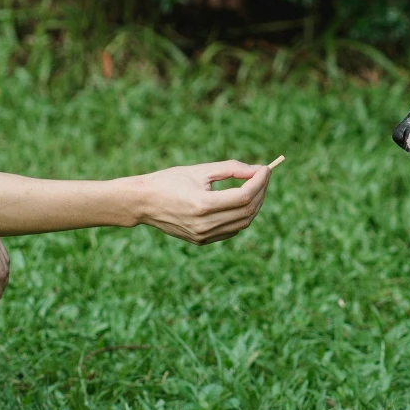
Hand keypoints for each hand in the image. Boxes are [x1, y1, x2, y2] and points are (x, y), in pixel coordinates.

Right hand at [132, 157, 281, 243]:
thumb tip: (257, 169)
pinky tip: (241, 202)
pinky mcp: (201, 241)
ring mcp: (203, 235)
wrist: (143, 202)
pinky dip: (242, 216)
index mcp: (203, 204)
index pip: (244, 196)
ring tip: (256, 187)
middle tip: (263, 176)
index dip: (259, 182)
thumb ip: (231, 169)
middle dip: (261, 192)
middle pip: (247, 211)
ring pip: (242, 223)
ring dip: (254, 205)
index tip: (266, 168)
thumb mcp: (200, 170)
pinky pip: (231, 230)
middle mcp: (204, 224)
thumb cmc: (170, 180)